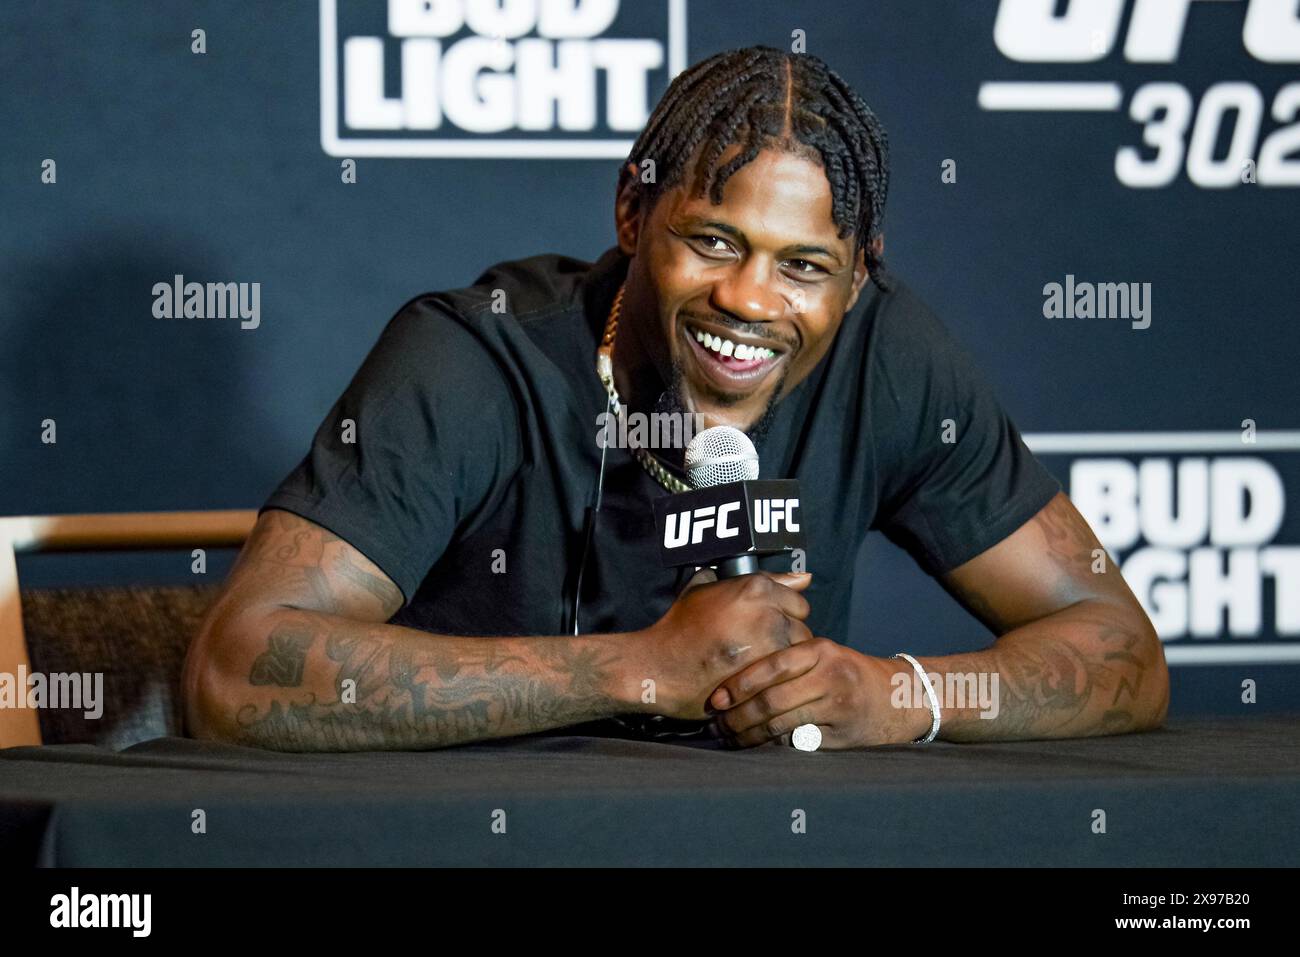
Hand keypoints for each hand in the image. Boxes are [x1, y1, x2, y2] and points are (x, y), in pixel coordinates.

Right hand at [637, 569, 814, 719]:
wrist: (659, 666)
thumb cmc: (678, 627)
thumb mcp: (701, 590)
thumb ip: (737, 578)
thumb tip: (769, 571)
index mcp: (755, 586)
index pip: (797, 601)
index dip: (783, 616)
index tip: (767, 628)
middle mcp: (768, 610)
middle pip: (803, 627)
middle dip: (789, 638)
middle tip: (763, 650)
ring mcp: (770, 643)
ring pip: (799, 653)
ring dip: (786, 660)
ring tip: (761, 668)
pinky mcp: (767, 672)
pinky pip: (788, 675)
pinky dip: (778, 680)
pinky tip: (760, 683)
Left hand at [706, 643, 931, 748]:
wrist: (899, 696)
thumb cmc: (848, 673)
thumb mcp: (824, 653)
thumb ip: (788, 660)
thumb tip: (733, 676)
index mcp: (820, 650)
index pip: (772, 666)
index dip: (739, 684)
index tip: (714, 699)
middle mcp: (830, 676)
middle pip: (772, 700)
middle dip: (738, 716)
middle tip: (716, 725)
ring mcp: (837, 707)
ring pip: (781, 725)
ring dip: (749, 735)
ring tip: (729, 738)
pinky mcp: (841, 734)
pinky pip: (797, 742)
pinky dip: (773, 745)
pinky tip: (757, 746)